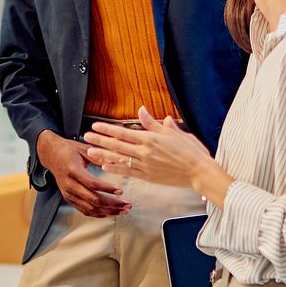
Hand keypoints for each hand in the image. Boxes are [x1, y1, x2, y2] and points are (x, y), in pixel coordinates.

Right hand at [36, 130, 130, 217]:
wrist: (51, 155)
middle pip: (93, 200)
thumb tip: (117, 161)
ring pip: (90, 208)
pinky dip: (98, 214)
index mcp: (73, 171)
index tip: (120, 191)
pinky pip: (85, 210)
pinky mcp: (69, 199)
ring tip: (123, 211)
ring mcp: (69, 194)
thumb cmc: (68, 150)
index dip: (107, 188)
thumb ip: (99, 156)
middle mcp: (69, 185)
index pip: (92, 183)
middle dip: (112, 204)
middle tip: (127, 205)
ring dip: (108, 212)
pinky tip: (110, 213)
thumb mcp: (83, 148)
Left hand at [84, 108, 215, 189]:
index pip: (123, 133)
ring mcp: (145, 166)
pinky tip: (105, 166)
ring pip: (119, 159)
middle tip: (86, 136)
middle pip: (117, 145)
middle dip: (100, 140)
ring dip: (103, 155)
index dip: (108, 129)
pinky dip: (116, 169)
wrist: (199, 172)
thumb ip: (154, 123)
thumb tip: (142, 110)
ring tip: (90, 151)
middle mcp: (145, 152)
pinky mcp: (148, 177)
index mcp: (151, 139)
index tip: (96, 125)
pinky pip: (128, 172)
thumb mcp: (173, 132)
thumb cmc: (190, 150)